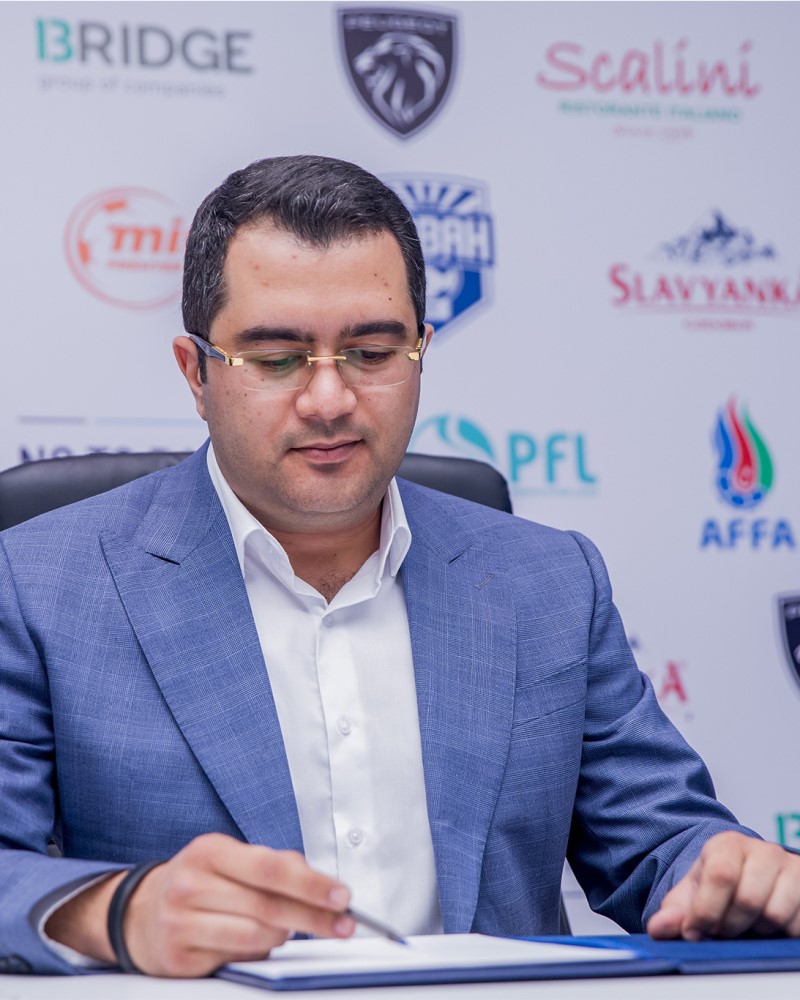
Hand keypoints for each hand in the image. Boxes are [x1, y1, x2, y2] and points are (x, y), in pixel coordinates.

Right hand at [47, 833, 354, 976]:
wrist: (144, 913)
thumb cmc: (203, 882)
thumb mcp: (233, 859)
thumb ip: (277, 865)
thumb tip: (320, 883)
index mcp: (210, 850)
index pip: (271, 867)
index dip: (311, 884)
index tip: (341, 895)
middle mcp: (190, 883)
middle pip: (268, 905)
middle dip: (313, 917)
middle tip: (342, 923)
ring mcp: (180, 922)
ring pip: (255, 936)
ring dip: (284, 935)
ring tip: (290, 928)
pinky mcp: (179, 957)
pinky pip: (237, 958)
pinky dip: (258, 951)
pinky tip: (259, 941)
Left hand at [647, 831, 799, 939]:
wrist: (748, 880)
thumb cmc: (718, 887)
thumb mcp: (691, 896)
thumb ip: (673, 913)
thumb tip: (659, 928)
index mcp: (727, 845)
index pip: (721, 875)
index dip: (706, 911)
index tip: (694, 932)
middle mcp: (762, 851)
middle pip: (748, 899)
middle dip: (729, 926)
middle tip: (721, 930)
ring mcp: (790, 868)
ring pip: (774, 915)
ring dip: (754, 931)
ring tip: (744, 925)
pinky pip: (795, 925)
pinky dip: (777, 935)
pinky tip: (764, 927)